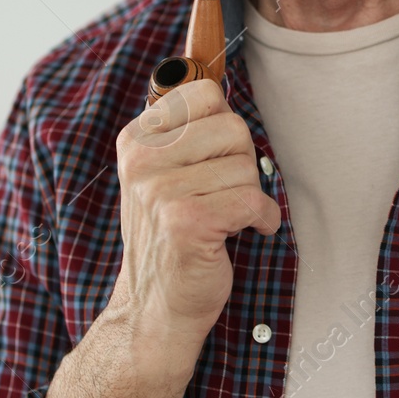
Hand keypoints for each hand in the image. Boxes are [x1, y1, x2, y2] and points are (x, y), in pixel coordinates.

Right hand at [111, 78, 280, 335]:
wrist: (155, 307)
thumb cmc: (172, 236)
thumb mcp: (163, 175)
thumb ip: (187, 132)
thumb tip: (220, 90)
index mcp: (136, 140)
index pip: (204, 94)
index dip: (225, 127)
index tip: (216, 159)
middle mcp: (143, 162)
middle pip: (233, 128)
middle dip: (243, 164)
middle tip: (224, 194)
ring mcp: (161, 193)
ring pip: (247, 167)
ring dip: (250, 196)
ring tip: (226, 218)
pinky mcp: (187, 223)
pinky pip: (254, 201)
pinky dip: (262, 219)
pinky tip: (243, 233)